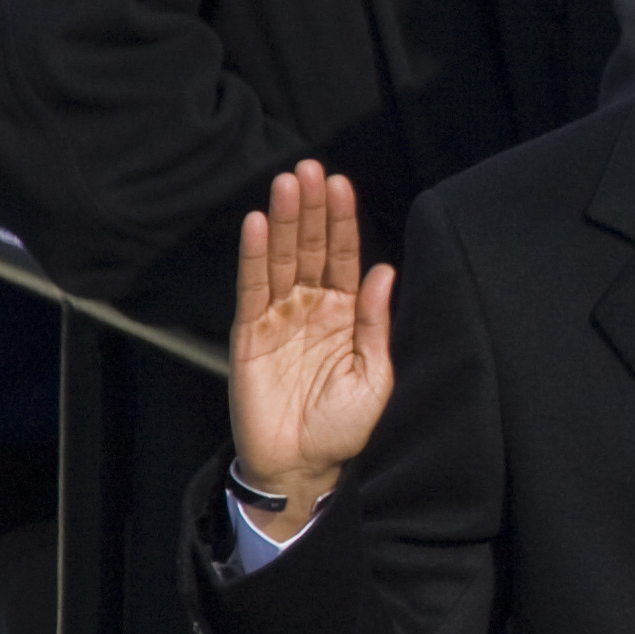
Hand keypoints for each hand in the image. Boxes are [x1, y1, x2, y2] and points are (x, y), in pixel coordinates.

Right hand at [229, 159, 396, 539]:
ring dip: (281, 220)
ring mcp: (277, 317)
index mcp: (344, 314)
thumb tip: (385, 272)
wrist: (304, 466)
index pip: (342, 256)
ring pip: (279, 258)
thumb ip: (375, 324)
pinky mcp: (249, 334)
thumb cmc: (343, 426)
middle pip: (308, 247)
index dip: (341, 221)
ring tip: (286, 183)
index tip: (341, 184)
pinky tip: (255, 225)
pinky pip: (251, 288)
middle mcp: (310, 307)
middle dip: (310, 208)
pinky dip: (252, 257)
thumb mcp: (375, 375)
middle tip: (310, 168)